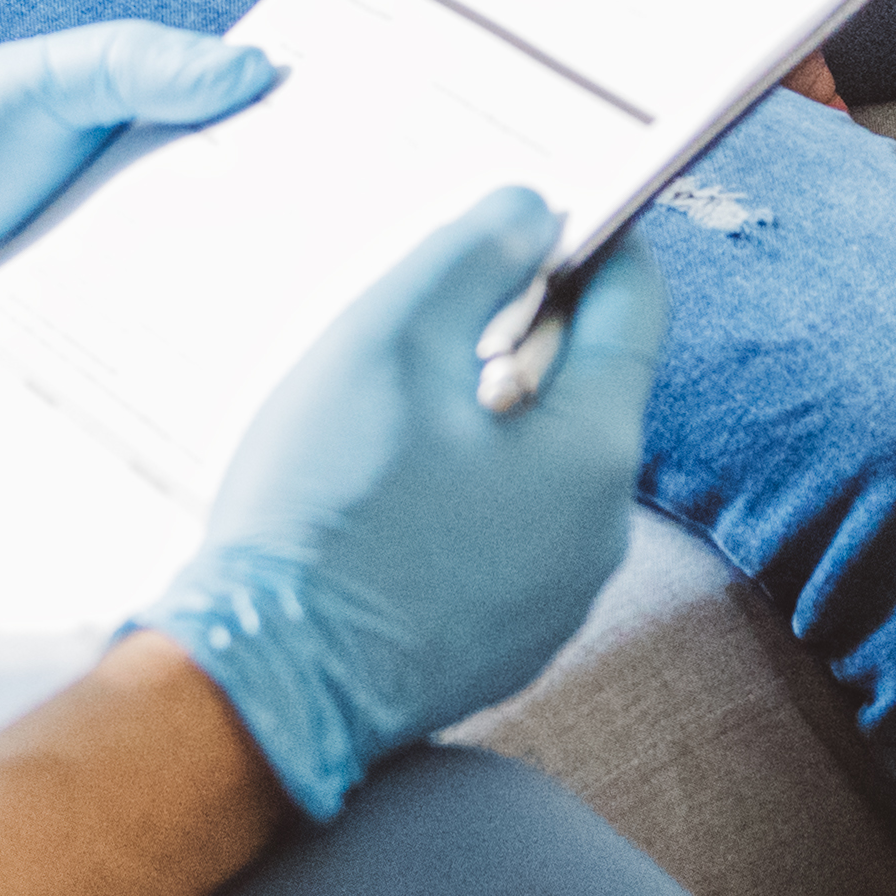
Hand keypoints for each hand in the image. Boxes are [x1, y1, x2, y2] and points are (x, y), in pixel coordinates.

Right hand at [140, 190, 664, 819]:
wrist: (262, 687)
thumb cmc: (324, 511)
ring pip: (544, 463)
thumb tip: (533, 211)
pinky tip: (390, 485)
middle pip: (587, 387)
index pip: (633, 307)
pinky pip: (509, 533)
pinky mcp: (505, 642)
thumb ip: (473, 255)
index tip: (545, 208)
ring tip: (396, 396)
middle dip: (525, 328)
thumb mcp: (390, 342)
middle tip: (440, 300)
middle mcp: (599, 533)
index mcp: (593, 452)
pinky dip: (469, 488)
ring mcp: (556, 599)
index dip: (594, 239)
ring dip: (490, 411)